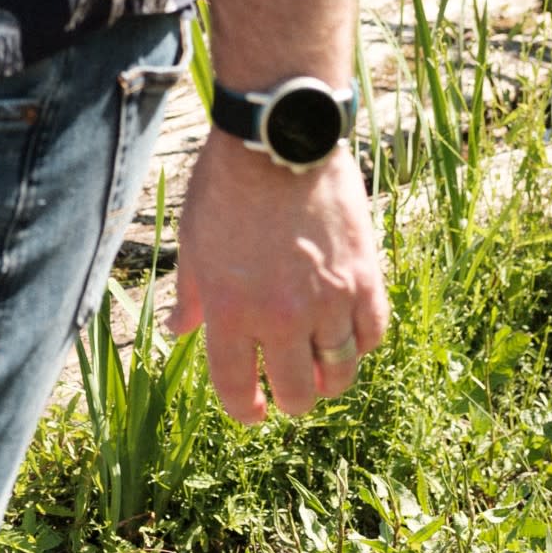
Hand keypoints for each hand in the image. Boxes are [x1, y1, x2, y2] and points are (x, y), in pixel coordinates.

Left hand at [168, 131, 389, 420]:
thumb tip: (180, 329)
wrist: (279, 140)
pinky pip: (371, 335)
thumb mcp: (192, 240)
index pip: (236, 388)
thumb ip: (190, 293)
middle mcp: (281, 317)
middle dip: (290, 399)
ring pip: (340, 372)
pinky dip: (360, 343)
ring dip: (329, 379)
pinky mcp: (364, 280)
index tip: (251, 412)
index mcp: (231, 311)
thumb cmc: (227, 185)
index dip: (244, 410)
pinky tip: (348, 333)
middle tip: (289, 389)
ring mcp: (328, 301)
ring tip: (321, 368)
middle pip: (296, 393)